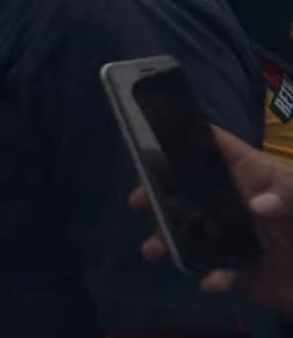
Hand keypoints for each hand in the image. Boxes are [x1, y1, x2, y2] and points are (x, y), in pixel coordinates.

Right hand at [131, 125, 292, 318]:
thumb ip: (286, 193)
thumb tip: (258, 205)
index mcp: (248, 175)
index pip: (214, 148)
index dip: (187, 137)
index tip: (152, 136)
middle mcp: (232, 202)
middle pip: (186, 191)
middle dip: (156, 194)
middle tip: (138, 201)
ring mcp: (229, 237)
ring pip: (187, 234)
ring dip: (166, 240)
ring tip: (154, 249)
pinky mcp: (235, 273)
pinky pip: (213, 275)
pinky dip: (210, 278)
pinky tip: (210, 280)